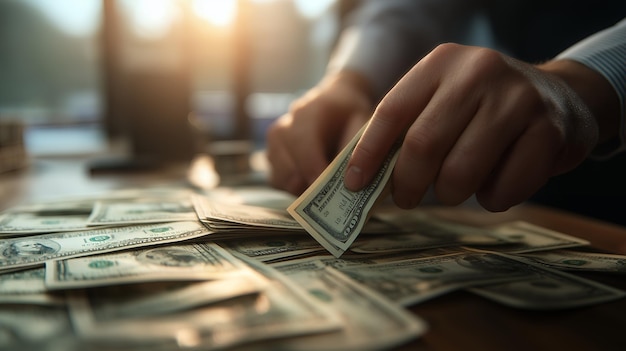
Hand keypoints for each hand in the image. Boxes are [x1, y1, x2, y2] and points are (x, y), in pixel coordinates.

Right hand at [266, 71, 373, 194]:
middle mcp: (283, 129)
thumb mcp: (362, 124)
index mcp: (307, 115)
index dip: (316, 173)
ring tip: (326, 188)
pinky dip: (296, 188)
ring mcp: (273, 145)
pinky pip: (279, 183)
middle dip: (311, 189)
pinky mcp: (270, 158)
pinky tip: (314, 181)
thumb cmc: (349, 115)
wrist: (333, 102)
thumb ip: (357, 150)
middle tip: (334, 200)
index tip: (331, 195)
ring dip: (303, 190)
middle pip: (289, 170)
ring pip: (282, 180)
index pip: (305, 148)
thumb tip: (352, 180)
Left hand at [344, 43, 601, 211]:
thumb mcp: (443, 100)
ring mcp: (518, 99)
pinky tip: (495, 183)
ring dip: (450, 193)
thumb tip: (362, 177)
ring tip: (455, 188)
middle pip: (423, 145)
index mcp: (442, 64)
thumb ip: (407, 128)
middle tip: (406, 199)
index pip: (392, 111)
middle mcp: (479, 72)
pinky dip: (491, 200)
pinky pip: (502, 190)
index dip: (368, 153)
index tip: (354, 185)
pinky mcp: (550, 131)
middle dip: (408, 184)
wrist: (561, 97)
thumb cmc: (484, 108)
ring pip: (461, 172)